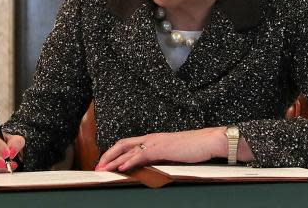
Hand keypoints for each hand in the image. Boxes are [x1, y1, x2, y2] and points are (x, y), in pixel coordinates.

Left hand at [95, 127, 226, 171]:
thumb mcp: (175, 153)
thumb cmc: (196, 148)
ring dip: (114, 160)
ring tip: (103, 169)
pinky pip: (141, 155)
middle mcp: (152, 138)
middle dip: (108, 156)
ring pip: (128, 150)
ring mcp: (156, 142)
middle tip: (98, 167)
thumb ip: (163, 157)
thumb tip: (154, 166)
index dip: (116, 153)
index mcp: (155, 139)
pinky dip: (129, 161)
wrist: (210, 141)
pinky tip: (121, 168)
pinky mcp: (162, 148)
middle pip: (123, 144)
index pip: (129, 143)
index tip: (106, 163)